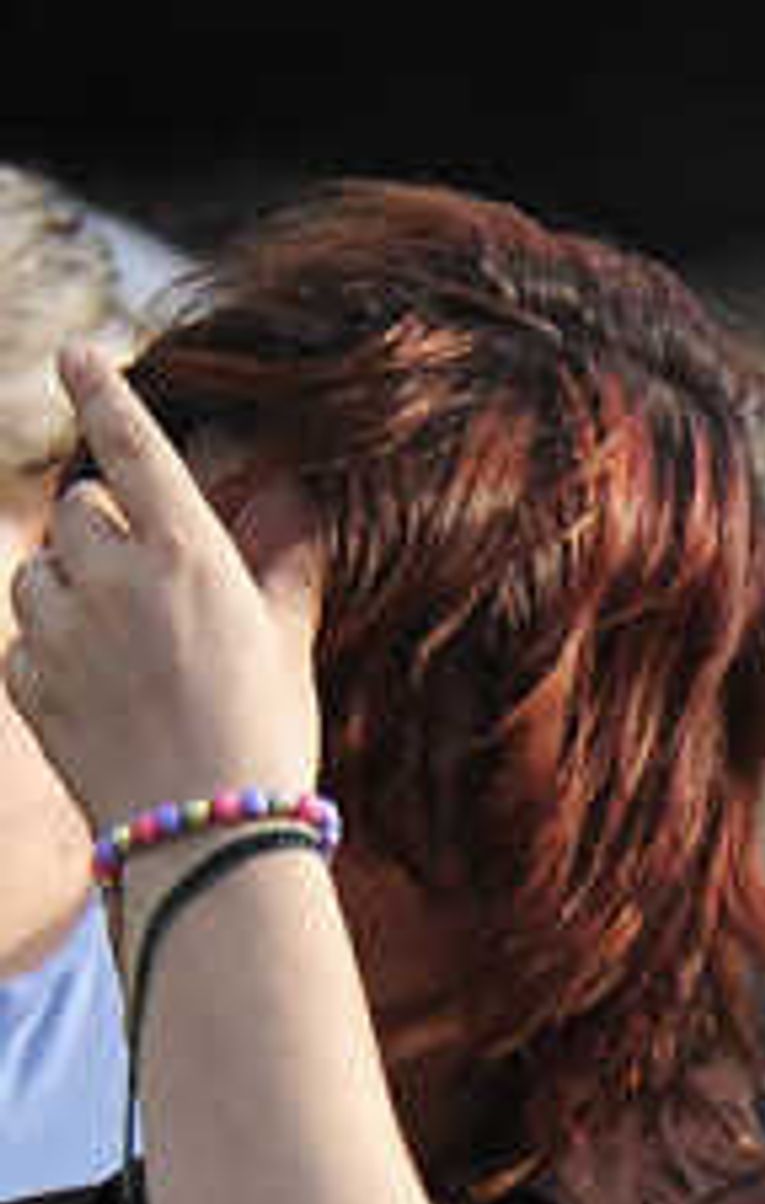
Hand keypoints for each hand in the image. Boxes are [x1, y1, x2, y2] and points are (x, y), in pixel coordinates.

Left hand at [4, 341, 323, 841]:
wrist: (209, 848)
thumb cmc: (265, 747)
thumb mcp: (285, 649)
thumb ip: (282, 567)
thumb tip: (298, 505)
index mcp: (186, 554)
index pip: (130, 443)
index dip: (101, 390)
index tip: (77, 355)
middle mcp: (114, 577)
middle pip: (78, 508)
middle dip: (101, 532)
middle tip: (139, 585)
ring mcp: (63, 631)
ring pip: (38, 570)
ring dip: (67, 590)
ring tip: (116, 649)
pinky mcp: (29, 684)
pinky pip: (23, 640)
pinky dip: (48, 654)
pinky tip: (95, 695)